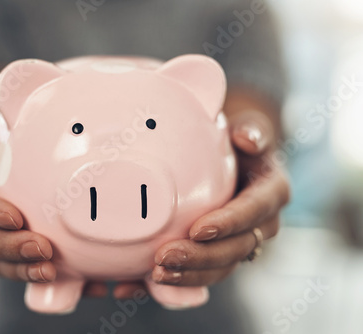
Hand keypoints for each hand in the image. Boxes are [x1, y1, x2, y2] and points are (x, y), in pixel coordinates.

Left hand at [150, 109, 289, 286]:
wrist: (233, 157)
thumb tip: (247, 139)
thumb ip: (252, 130)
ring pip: (220, 268)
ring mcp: (240, 241)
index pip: (254, 211)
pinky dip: (175, 282)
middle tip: (164, 259)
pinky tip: (144, 284)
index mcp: (272, 192)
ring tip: (155, 275)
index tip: (198, 229)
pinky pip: (202, 274)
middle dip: (201, 258)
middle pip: (235, 248)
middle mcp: (261, 223)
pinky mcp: (219, 252)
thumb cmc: (238, 139)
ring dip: (188, 276)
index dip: (229, 223)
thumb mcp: (249, 127)